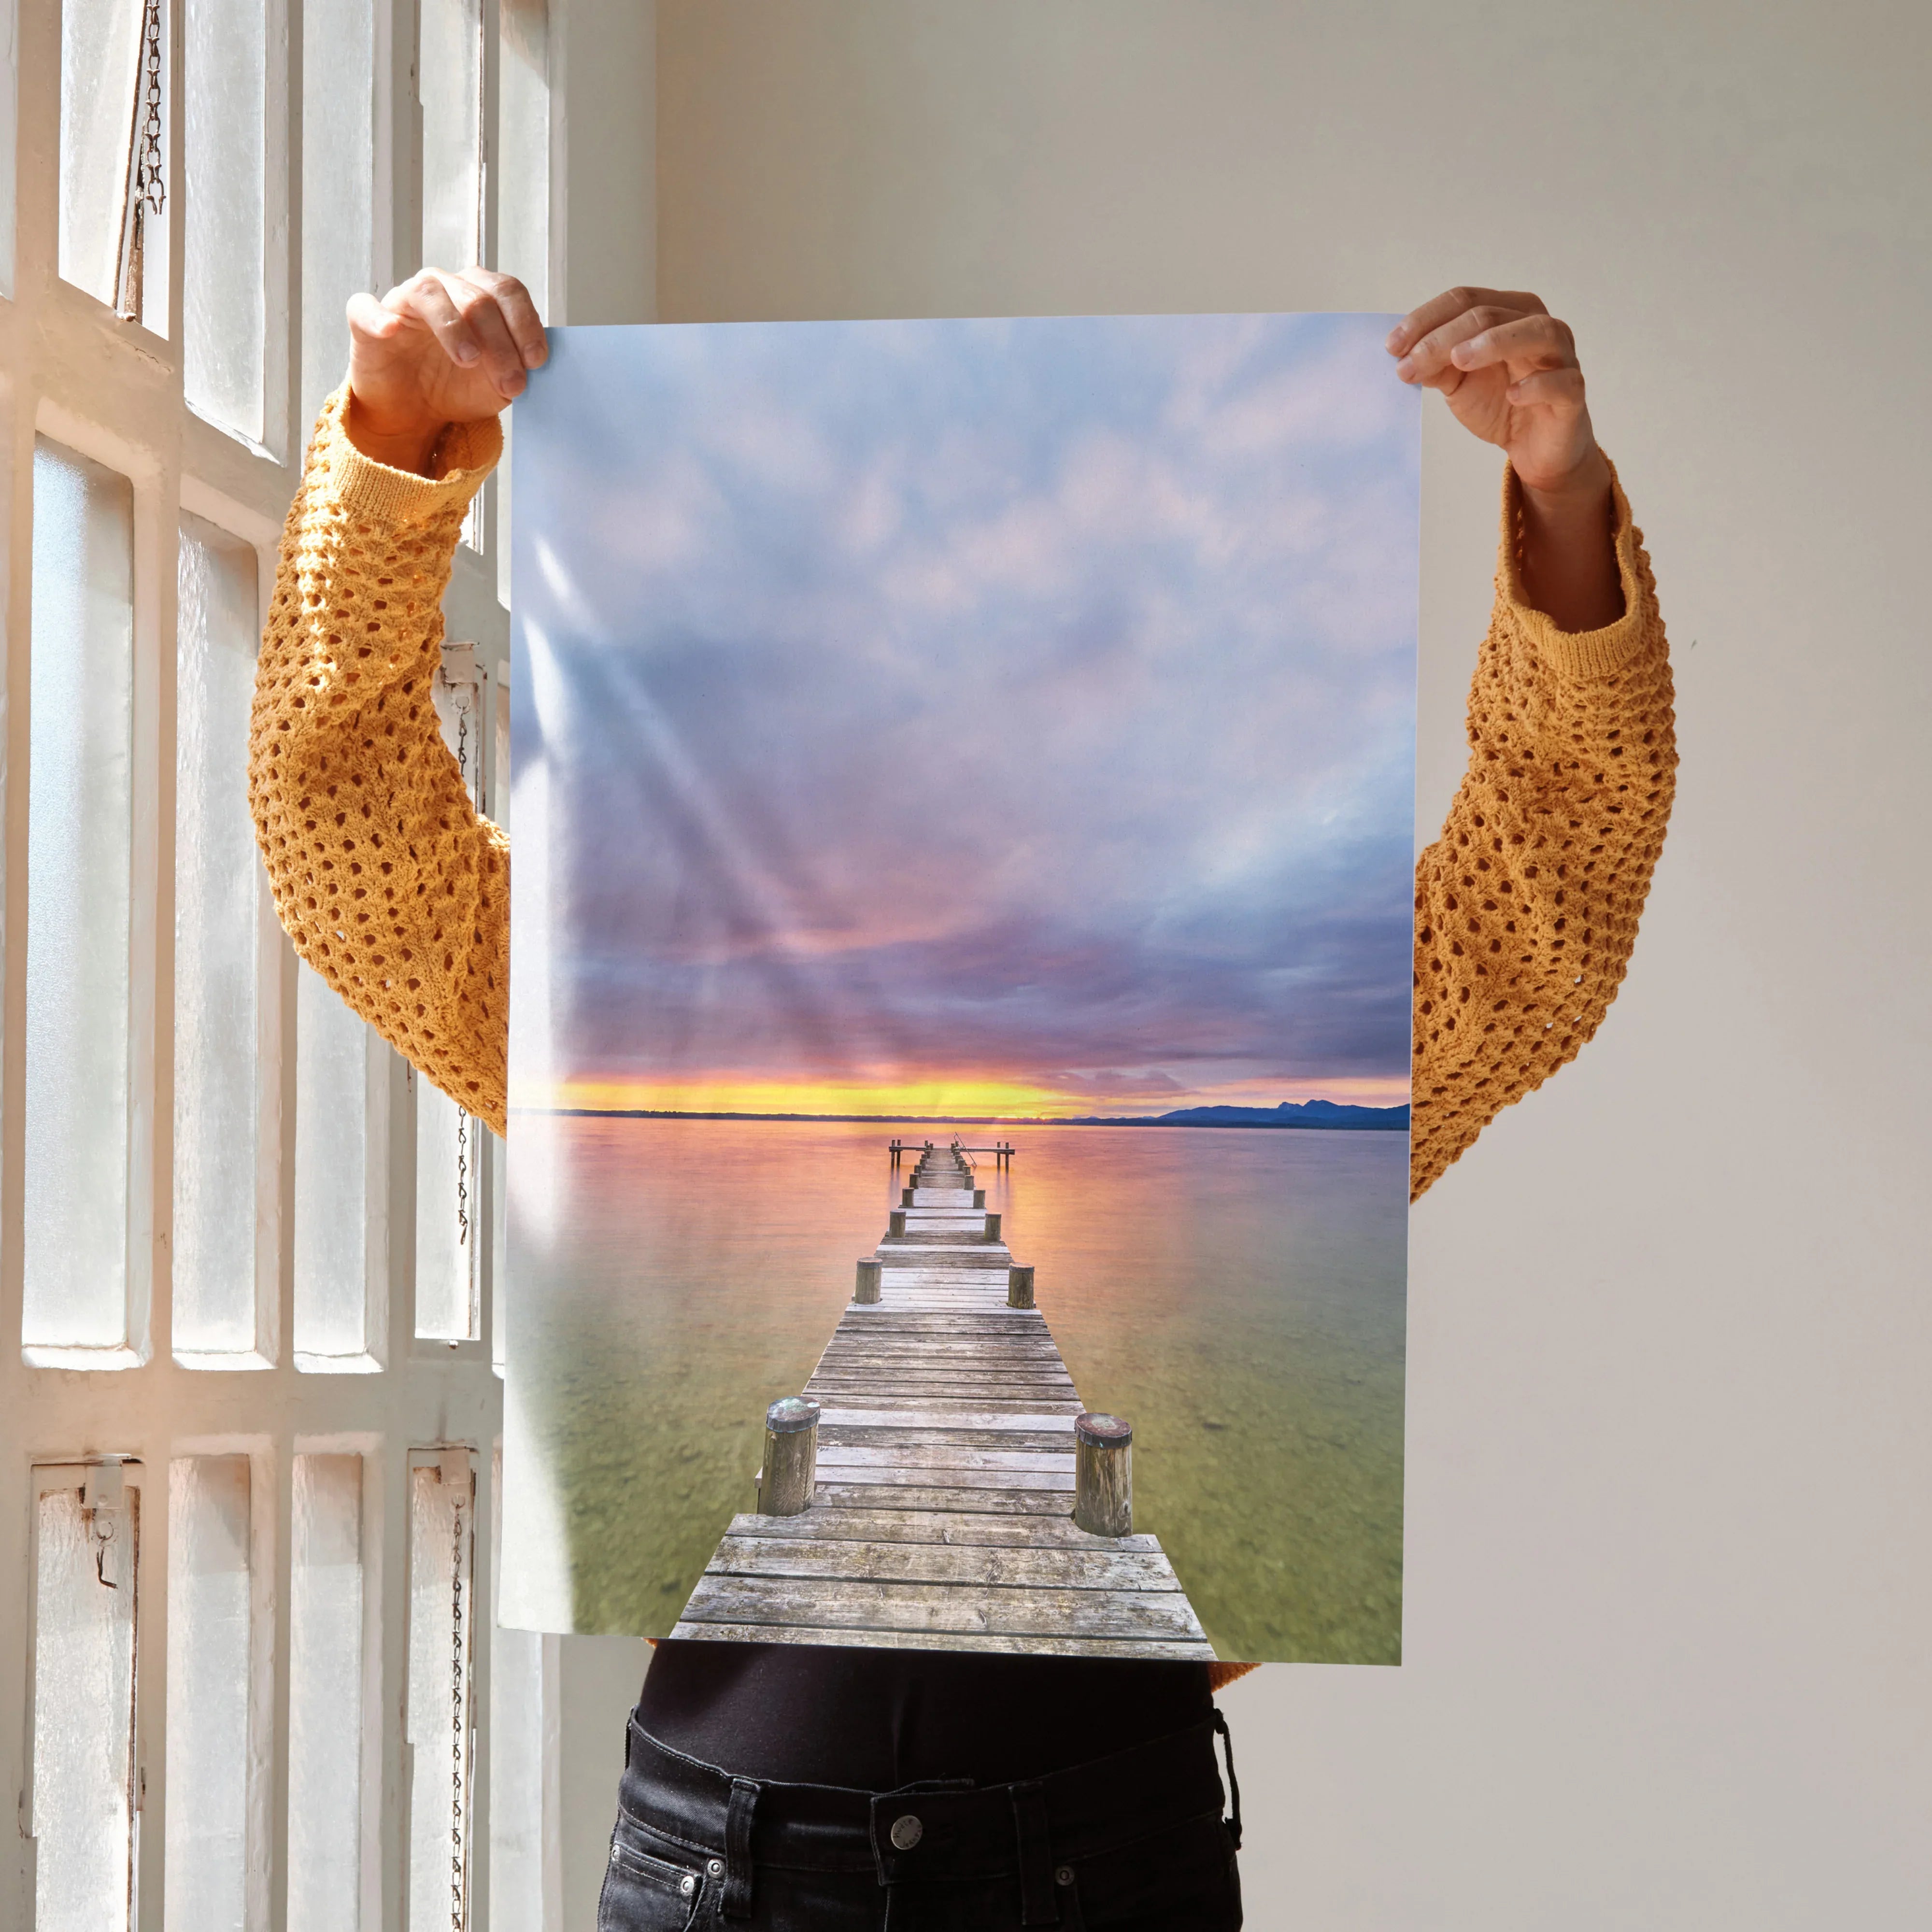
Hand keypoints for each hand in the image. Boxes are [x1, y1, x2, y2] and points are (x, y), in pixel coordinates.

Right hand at [344, 267, 546, 474]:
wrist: (414, 412)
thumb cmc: (457, 387)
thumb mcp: (497, 384)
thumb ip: (517, 368)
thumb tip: (532, 363)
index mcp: (479, 294)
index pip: (507, 291)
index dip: (525, 323)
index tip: (536, 361)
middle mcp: (443, 288)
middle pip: (477, 297)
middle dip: (500, 342)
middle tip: (511, 382)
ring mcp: (404, 300)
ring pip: (430, 293)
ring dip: (454, 327)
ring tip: (469, 360)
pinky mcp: (367, 320)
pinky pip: (366, 308)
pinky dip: (378, 317)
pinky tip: (391, 330)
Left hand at [1389, 287, 1621, 629]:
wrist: (1534, 448)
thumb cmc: (1500, 403)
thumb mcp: (1458, 383)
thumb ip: (1436, 365)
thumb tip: (1402, 354)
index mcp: (1508, 313)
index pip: (1465, 300)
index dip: (1426, 319)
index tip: (1392, 347)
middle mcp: (1538, 325)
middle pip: (1490, 314)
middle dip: (1443, 338)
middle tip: (1409, 364)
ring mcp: (1561, 357)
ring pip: (1535, 332)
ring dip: (1494, 343)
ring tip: (1459, 360)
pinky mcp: (1573, 393)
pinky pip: (1561, 381)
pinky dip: (1537, 385)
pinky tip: (1513, 394)